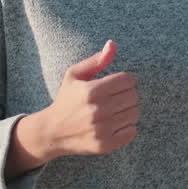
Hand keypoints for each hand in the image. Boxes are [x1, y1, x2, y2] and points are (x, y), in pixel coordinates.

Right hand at [40, 40, 138, 157]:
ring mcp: (102, 129)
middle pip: (133, 96)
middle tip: (116, 97)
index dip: (125, 80)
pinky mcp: (105, 144)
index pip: (128, 80)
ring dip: (128, 110)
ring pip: (134, 113)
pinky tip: (115, 123)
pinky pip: (132, 132)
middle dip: (127, 94)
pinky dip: (127, 127)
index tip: (117, 84)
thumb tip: (113, 44)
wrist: (52, 131)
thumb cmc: (66, 99)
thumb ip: (96, 60)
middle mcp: (97, 111)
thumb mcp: (75, 75)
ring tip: (115, 110)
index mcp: (91, 91)